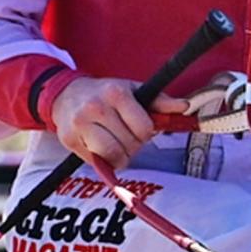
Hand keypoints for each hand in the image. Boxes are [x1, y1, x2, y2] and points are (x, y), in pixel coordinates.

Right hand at [51, 77, 187, 169]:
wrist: (66, 94)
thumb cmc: (105, 93)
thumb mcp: (133, 90)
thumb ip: (160, 101)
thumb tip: (184, 106)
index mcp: (116, 93)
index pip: (143, 128)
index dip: (145, 133)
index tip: (139, 129)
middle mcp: (96, 107)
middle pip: (128, 144)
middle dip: (132, 145)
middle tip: (126, 137)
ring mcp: (80, 124)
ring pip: (111, 155)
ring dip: (119, 156)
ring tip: (117, 145)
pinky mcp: (69, 139)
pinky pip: (96, 162)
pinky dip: (104, 160)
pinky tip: (102, 148)